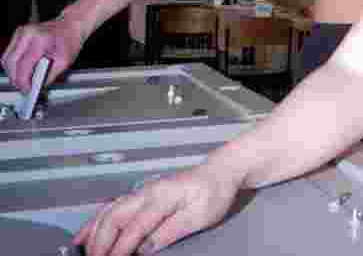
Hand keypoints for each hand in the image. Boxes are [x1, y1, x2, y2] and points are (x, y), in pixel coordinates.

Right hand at [1, 15, 85, 91]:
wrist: (70, 26)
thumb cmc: (70, 40)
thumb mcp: (65, 61)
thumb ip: (50, 75)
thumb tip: (37, 87)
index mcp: (41, 38)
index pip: (24, 64)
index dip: (23, 80)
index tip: (26, 89)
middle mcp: (28, 33)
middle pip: (11, 62)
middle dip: (15, 78)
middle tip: (24, 87)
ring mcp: (21, 32)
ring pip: (6, 59)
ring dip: (12, 72)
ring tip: (23, 80)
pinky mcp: (17, 34)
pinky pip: (8, 54)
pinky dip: (13, 64)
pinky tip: (22, 70)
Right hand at [75, 164, 238, 255]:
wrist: (221, 172)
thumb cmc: (214, 192)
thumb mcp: (199, 216)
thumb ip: (170, 231)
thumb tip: (145, 249)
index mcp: (162, 197)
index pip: (135, 227)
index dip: (120, 248)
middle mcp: (147, 192)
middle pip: (114, 218)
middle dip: (100, 243)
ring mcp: (142, 192)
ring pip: (108, 212)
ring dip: (93, 234)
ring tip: (85, 253)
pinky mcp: (141, 195)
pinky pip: (111, 207)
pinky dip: (95, 222)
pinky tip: (84, 235)